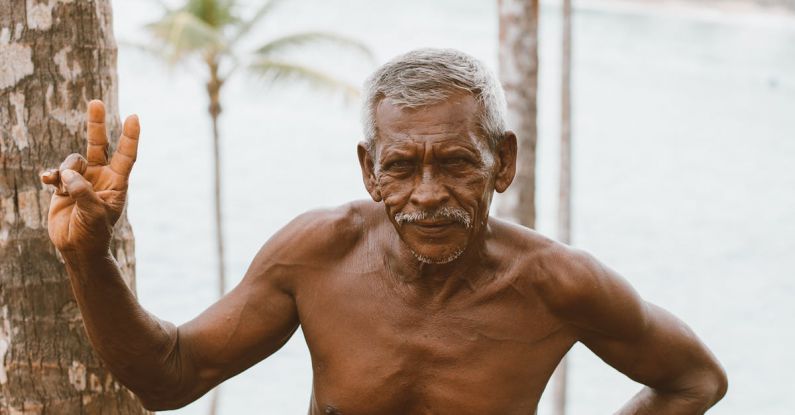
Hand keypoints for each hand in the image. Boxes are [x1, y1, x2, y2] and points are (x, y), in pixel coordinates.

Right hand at [41, 100, 139, 254]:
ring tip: (64, 190)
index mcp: (116, 182)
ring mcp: (81, 179)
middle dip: (96, 124)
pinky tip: (47, 181)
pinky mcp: (63, 186)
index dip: (130, 137)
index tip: (134, 117)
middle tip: (95, 102)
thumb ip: (83, 192)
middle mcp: (100, 176)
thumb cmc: (94, 233)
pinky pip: (56, 172)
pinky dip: (51, 175)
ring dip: (66, 170)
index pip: (126, 155)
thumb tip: (69, 174)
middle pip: (98, 144)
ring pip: (73, 160)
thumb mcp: (95, 214)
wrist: (77, 247)